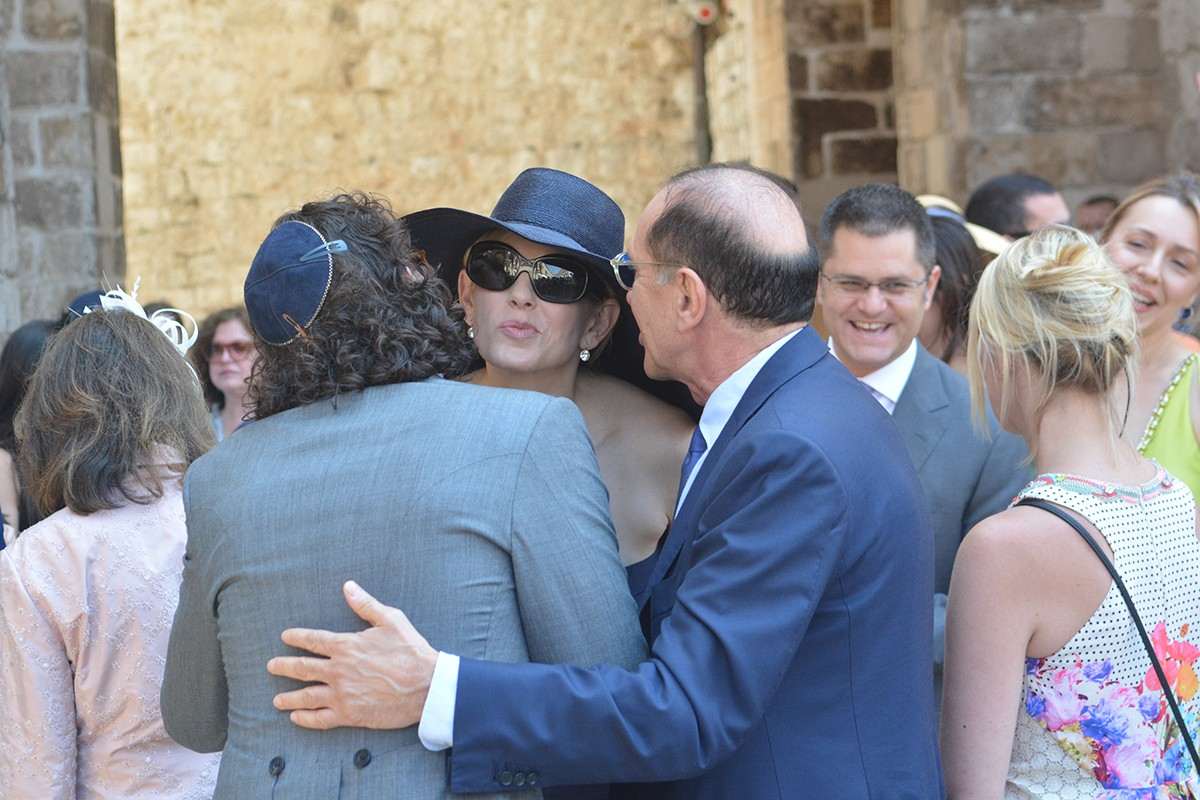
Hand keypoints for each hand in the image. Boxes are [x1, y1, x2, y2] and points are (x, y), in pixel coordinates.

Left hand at [267, 580, 437, 729]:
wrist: (426, 685)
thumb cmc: (411, 650)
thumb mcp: (391, 619)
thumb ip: (366, 604)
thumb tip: (348, 586)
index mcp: (346, 646)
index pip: (313, 640)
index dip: (297, 637)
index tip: (285, 636)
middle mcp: (338, 670)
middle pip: (302, 668)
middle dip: (283, 666)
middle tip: (271, 666)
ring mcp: (342, 694)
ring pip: (306, 696)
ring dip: (289, 697)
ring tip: (276, 700)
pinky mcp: (349, 714)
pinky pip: (320, 718)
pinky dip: (305, 718)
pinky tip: (296, 718)